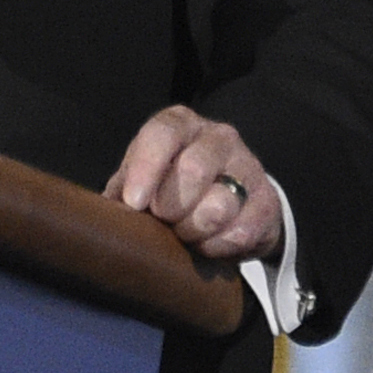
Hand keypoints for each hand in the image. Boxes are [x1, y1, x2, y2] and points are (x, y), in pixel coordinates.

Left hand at [105, 105, 282, 259]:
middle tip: (163, 222)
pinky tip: (208, 245)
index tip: (134, 204)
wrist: (230, 205)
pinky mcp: (267, 201)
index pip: (163, 134)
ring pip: (218, 206)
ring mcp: (248, 166)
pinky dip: (217, 248)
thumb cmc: (171, 190)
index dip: (146, 168)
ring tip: (185, 234)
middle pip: (193, 170)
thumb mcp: (142, 182)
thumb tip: (104, 215)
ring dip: (193, 231)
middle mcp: (218, 137)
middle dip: (171, 207)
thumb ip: (123, 190)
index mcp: (181, 125)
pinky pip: (240, 232)